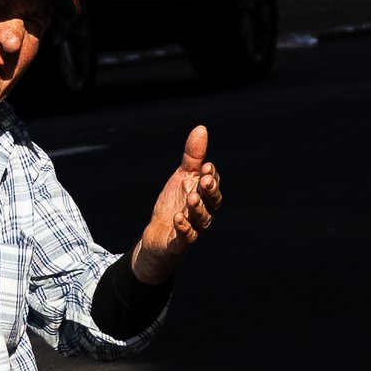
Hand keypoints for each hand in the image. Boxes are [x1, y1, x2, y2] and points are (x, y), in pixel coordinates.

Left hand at [134, 124, 221, 283]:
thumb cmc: (174, 202)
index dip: (211, 176)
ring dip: (198, 209)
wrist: (158, 232)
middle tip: (204, 180)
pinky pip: (186, 237)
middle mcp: (203, 211)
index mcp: (205, 195)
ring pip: (201, 220)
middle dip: (209, 191)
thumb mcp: (182, 176)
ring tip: (191, 198)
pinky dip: (184, 229)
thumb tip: (202, 128)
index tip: (206, 167)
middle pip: (212, 203)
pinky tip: (177, 218)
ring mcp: (193, 227)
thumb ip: (193, 156)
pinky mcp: (179, 242)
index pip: (213, 185)